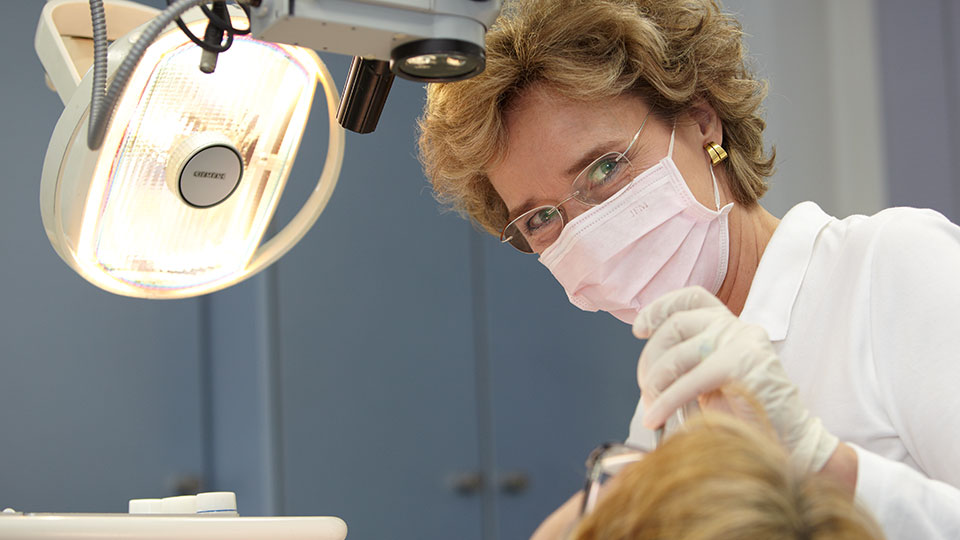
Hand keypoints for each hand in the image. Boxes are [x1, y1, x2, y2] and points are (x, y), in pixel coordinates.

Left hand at [632, 286, 837, 471]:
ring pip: (679, 354)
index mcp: (730, 325)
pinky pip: (690, 381)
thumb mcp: (711, 378)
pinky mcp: (743, 366)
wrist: (790, 443)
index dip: (660, 307)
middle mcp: (737, 327)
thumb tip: (647, 366)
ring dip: (656, 383)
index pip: (692, 297)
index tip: (639, 328)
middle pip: (675, 325)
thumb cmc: (746, 414)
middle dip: (651, 358)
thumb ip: (688, 361)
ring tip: (653, 407)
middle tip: (646, 389)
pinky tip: (655, 417)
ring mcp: (742, 343)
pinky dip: (666, 401)